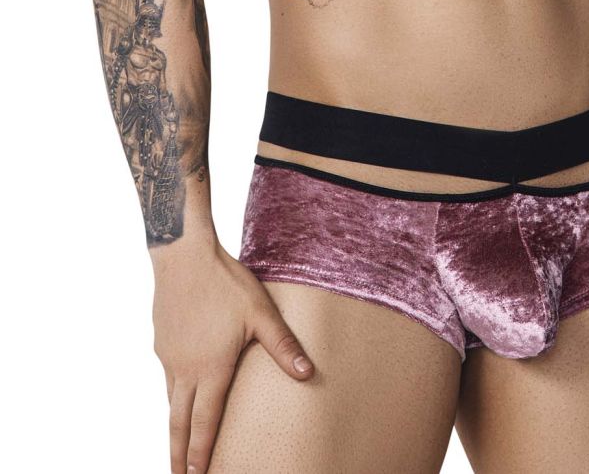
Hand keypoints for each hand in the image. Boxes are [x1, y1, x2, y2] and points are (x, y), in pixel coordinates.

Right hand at [152, 237, 314, 473]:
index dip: (201, 455)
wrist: (183, 254)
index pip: (204, 424)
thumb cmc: (225, 282)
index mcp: (210, 369)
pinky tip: (179, 393)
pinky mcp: (162, 341)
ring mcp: (169, 356)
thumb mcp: (260, 313)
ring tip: (179, 444)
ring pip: (171, 401)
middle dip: (178, 455)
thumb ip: (283, 346)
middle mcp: (185, 370)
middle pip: (178, 424)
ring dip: (175, 427)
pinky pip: (167, 377)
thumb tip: (308, 374)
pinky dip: (172, 396)